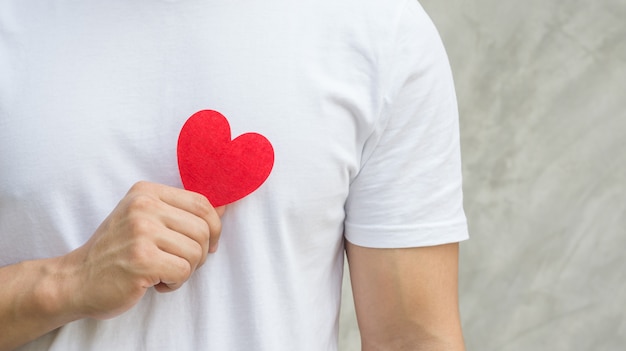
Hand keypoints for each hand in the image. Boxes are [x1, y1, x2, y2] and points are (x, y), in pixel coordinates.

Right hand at [58, 181, 223, 319]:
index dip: (214, 227)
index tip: (207, 244)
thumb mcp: (146, 220)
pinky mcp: (141, 260)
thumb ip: (182, 212)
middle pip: (203, 229)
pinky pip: (183, 271)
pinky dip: (175, 283)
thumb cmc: (117, 252)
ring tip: (163, 272)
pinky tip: (155, 282)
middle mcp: (143, 206)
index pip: (202, 202)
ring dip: (186, 270)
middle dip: (200, 253)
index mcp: (146, 192)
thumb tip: (226, 206)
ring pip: (196, 252)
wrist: (76, 279)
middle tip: (179, 263)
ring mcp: (141, 232)